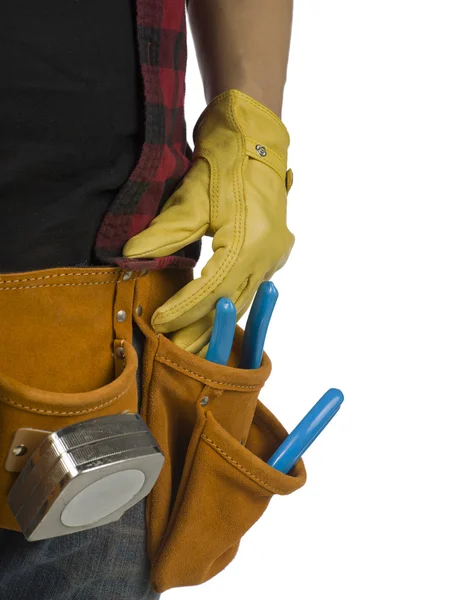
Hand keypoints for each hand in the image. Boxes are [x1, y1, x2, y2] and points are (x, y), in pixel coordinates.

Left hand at [122, 89, 294, 353]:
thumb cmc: (227, 160)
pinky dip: (228, 303)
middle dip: (202, 329)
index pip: (213, 287)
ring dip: (216, 322)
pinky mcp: (272, 251)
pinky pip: (249, 287)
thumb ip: (164, 230)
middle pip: (231, 302)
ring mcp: (275, 254)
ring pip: (242, 299)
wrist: (257, 138)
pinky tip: (212, 317)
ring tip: (192, 345)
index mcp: (251, 241)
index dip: (184, 308)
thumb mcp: (192, 194)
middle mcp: (269, 254)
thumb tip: (132, 255)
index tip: (159, 323)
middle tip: (176, 352)